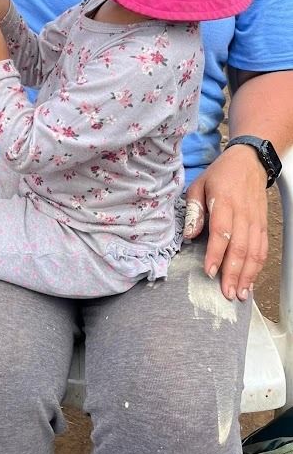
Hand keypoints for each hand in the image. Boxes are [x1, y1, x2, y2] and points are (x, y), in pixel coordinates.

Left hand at [183, 144, 267, 300]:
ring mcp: (256, 220)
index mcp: (225, 202)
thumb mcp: (198, 184)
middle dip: (233, 273)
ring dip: (247, 275)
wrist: (249, 161)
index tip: (210, 272)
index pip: (221, 232)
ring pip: (254, 252)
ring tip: (239, 293)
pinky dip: (258, 267)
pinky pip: (263, 249)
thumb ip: (194, 210)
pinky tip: (251, 280)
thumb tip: (190, 235)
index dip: (215, 254)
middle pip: (240, 247)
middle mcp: (243, 213)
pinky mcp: (263, 224)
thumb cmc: (221, 173)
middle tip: (226, 292)